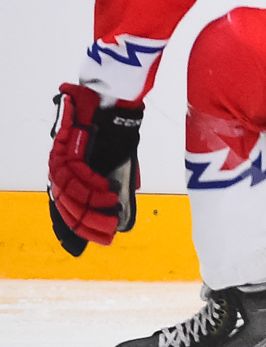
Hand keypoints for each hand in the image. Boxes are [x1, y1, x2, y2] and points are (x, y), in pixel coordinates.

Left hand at [47, 84, 143, 254]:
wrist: (113, 103)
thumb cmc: (116, 134)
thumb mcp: (119, 169)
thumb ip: (119, 192)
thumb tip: (125, 222)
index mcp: (71, 177)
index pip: (68, 210)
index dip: (78, 228)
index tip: (91, 242)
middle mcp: (60, 171)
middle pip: (67, 206)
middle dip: (88, 224)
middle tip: (107, 235)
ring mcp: (59, 161)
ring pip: (69, 194)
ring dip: (92, 207)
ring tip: (111, 212)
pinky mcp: (63, 151)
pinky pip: (75, 175)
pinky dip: (92, 186)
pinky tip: (107, 192)